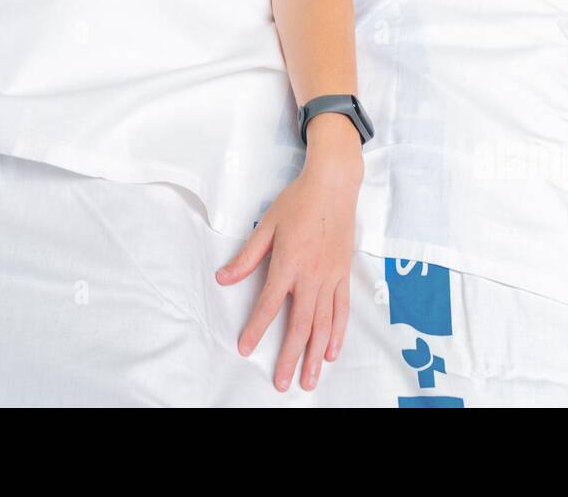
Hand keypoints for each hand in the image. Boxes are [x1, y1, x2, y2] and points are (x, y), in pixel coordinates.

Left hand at [215, 114, 362, 391]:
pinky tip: (331, 352)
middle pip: (300, 325)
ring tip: (310, 379)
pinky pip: (341, 310)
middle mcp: (311, 276)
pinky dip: (338, 333)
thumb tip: (223, 278)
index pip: (269, 304)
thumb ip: (247, 256)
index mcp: (288, 263)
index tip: (245, 349)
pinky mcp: (343, 274)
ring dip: (315, 354)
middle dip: (291, 357)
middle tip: (282, 382)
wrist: (333, 185)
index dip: (256, 329)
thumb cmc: (298, 202)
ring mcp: (330, 277)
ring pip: (324, 324)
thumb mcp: (266, 225)